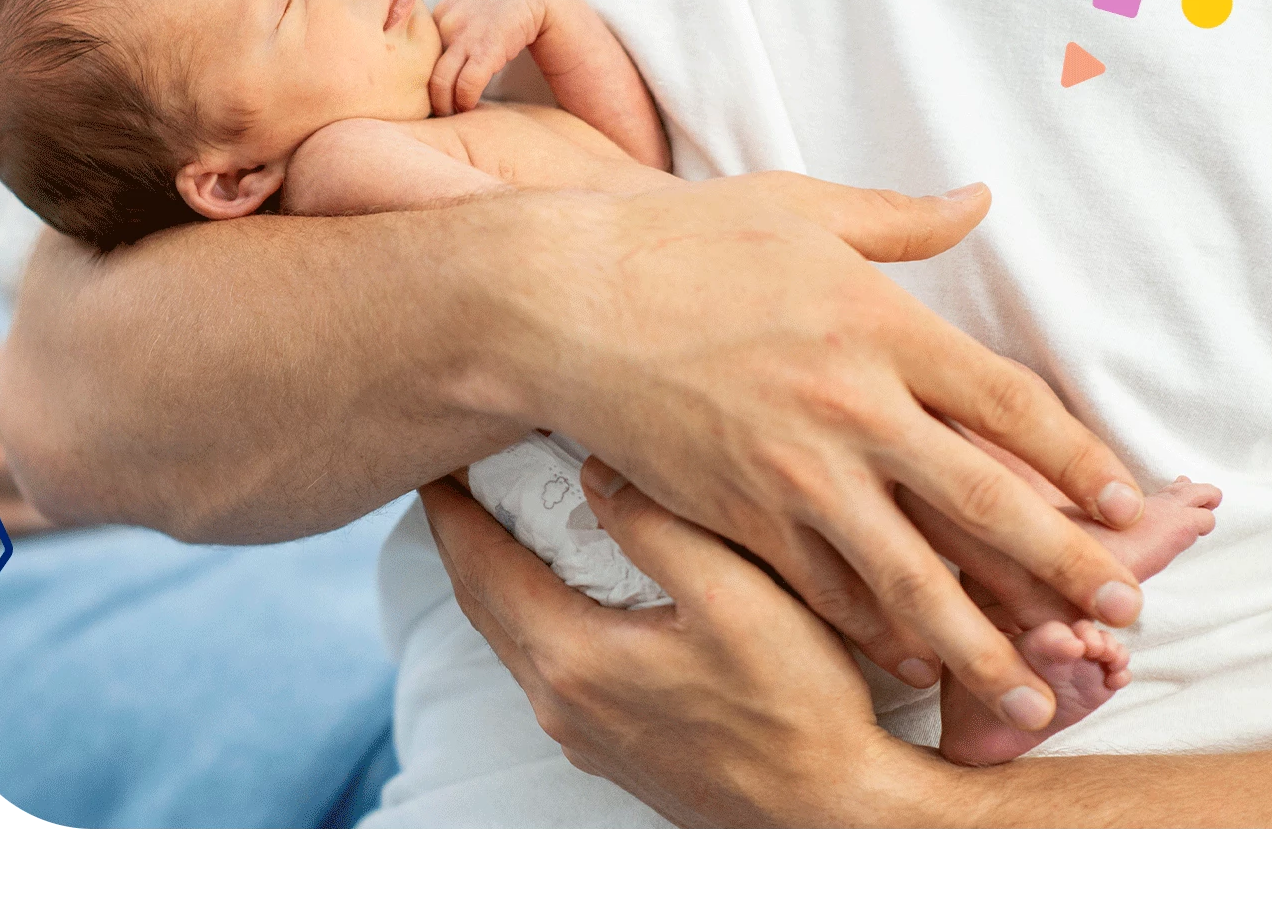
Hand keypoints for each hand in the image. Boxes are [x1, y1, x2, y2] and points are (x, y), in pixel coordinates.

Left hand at [421, 472, 940, 826]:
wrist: (834, 814)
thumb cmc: (797, 710)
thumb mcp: (734, 595)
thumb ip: (656, 524)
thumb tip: (596, 469)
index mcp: (571, 658)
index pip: (480, 564)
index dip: (453, 505)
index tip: (438, 459)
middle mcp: (560, 703)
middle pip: (482, 602)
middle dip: (465, 535)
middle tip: (457, 479)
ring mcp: (583, 735)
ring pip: (513, 637)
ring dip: (499, 577)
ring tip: (504, 522)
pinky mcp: (613, 750)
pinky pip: (547, 668)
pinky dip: (535, 616)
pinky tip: (566, 594)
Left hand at [428, 0, 564, 115]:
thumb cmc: (500, 7)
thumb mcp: (466, 13)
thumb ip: (449, 34)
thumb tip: (433, 66)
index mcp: (436, 16)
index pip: (417, 57)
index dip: (420, 80)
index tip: (427, 97)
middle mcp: (444, 23)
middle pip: (422, 72)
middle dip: (428, 99)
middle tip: (436, 114)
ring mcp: (465, 33)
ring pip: (440, 82)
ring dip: (445, 106)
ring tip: (453, 114)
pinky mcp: (488, 45)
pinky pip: (467, 84)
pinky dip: (466, 101)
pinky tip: (471, 106)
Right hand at [488, 178, 1148, 728]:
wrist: (559, 304)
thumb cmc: (674, 245)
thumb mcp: (795, 209)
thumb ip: (896, 221)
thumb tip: (975, 201)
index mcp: (880, 324)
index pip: (1011, 405)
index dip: (1078, 459)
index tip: (1117, 499)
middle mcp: (851, 408)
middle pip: (984, 503)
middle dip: (1062, 566)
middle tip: (1117, 608)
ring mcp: (793, 472)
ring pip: (909, 574)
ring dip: (977, 635)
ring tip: (1024, 687)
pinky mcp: (736, 514)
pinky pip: (822, 588)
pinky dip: (872, 633)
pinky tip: (909, 660)